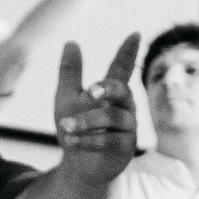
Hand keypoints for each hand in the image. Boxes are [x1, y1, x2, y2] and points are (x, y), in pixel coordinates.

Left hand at [52, 34, 140, 186]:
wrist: (79, 165)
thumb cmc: (76, 129)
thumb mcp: (66, 99)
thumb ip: (70, 72)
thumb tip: (71, 42)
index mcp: (112, 93)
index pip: (122, 68)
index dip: (128, 52)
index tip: (135, 34)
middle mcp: (124, 107)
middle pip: (123, 91)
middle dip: (108, 88)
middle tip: (90, 91)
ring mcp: (127, 128)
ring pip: (111, 118)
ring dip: (85, 122)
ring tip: (64, 127)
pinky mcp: (125, 147)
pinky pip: (109, 140)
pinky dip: (87, 140)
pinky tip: (71, 141)